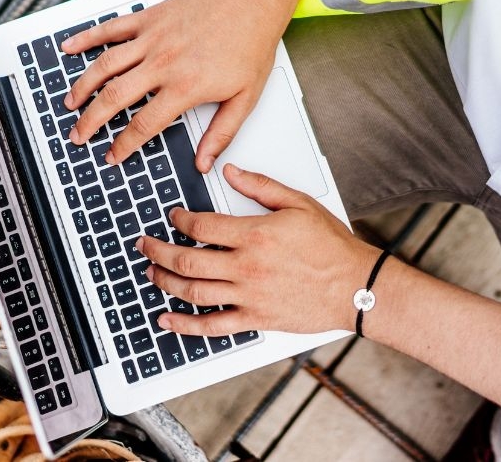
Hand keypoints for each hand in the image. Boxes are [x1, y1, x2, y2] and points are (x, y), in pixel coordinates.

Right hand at [60, 0, 289, 172]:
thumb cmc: (252, 43)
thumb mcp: (245, 98)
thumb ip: (221, 133)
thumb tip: (205, 162)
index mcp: (184, 88)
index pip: (144, 124)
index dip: (124, 145)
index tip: (112, 155)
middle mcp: (162, 64)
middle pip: (114, 97)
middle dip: (91, 120)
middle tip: (78, 135)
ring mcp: (152, 38)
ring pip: (106, 65)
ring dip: (83, 86)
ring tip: (70, 103)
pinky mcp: (150, 17)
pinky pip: (112, 28)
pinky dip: (88, 38)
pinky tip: (70, 48)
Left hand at [135, 164, 380, 335]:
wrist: (356, 286)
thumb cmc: (332, 247)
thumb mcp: (299, 203)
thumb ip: (261, 187)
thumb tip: (232, 172)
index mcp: (254, 235)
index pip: (202, 225)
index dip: (180, 219)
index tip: (173, 216)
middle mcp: (246, 267)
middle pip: (186, 259)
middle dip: (157, 251)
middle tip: (144, 245)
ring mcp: (248, 296)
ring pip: (192, 291)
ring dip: (165, 282)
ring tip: (151, 274)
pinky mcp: (255, 320)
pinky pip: (212, 326)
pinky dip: (185, 325)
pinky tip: (167, 320)